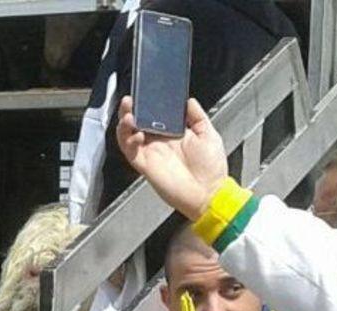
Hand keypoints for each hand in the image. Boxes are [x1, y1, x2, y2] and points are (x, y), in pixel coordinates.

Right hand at [116, 96, 227, 219]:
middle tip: (130, 100)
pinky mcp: (145, 166)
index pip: (155, 115)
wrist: (208, 191)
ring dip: (125, 124)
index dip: (148, 105)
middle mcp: (159, 143)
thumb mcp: (208, 133)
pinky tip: (135, 133)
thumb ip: (197, 116)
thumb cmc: (211, 168)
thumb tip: (188, 100)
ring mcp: (150, 154)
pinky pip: (130, 152)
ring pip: (129, 136)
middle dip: (131, 111)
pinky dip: (128, 141)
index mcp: (172, 134)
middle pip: (138, 124)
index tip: (146, 93)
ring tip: (128, 115)